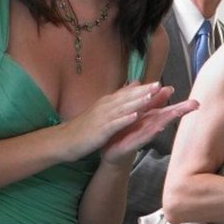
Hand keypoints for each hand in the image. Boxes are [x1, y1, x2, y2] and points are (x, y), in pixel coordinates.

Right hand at [60, 82, 175, 160]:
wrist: (64, 140)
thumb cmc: (84, 127)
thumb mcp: (102, 110)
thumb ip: (119, 97)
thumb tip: (134, 84)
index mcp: (107, 102)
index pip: (127, 93)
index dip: (143, 88)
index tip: (158, 83)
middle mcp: (105, 107)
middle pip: (127, 98)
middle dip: (143, 92)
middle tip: (158, 85)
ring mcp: (102, 118)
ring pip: (122, 108)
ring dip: (136, 102)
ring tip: (150, 97)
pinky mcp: (99, 131)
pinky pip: (114, 124)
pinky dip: (124, 119)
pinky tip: (134, 116)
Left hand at [103, 97, 198, 165]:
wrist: (109, 149)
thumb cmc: (125, 131)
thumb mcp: (138, 112)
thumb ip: (150, 101)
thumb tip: (161, 87)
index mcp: (149, 118)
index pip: (167, 110)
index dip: (181, 106)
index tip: (196, 102)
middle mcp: (149, 126)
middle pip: (166, 117)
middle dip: (180, 111)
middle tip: (194, 105)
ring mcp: (141, 135)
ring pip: (156, 125)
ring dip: (167, 119)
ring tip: (178, 112)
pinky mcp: (132, 144)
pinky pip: (141, 137)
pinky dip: (149, 132)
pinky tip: (158, 127)